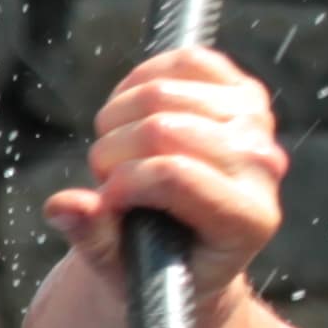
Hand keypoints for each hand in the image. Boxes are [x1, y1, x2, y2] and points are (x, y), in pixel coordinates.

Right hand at [47, 47, 286, 292]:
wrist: (190, 244)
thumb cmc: (155, 263)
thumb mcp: (119, 266)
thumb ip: (93, 237)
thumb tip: (64, 204)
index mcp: (248, 221)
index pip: (174, 176)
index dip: (122, 181)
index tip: (105, 200)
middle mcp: (263, 168)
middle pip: (163, 129)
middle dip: (113, 151)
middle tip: (107, 176)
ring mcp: (258, 123)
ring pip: (164, 92)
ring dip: (119, 118)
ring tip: (118, 149)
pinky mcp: (244, 90)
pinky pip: (186, 61)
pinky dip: (142, 80)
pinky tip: (130, 112)